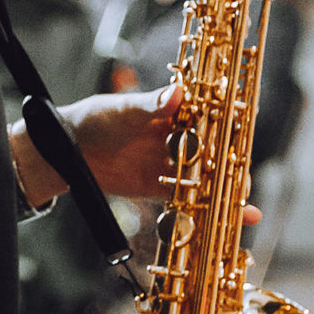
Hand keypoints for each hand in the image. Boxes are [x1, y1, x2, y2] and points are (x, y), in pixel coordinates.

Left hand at [9, 83, 259, 221]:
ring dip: (227, 190)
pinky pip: (190, 200)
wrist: (69, 151)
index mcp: (175, 113)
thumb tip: (176, 94)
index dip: (230, 124)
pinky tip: (234, 219)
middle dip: (234, 164)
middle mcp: (180, 138)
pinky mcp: (163, 188)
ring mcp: (173, 164)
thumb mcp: (122, 110)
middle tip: (244, 178)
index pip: (210, 116)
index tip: (243, 133)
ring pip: (208, 178)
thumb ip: (149, 106)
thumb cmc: (96, 120)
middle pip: (216, 151)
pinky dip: (210, 209)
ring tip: (244, 203)